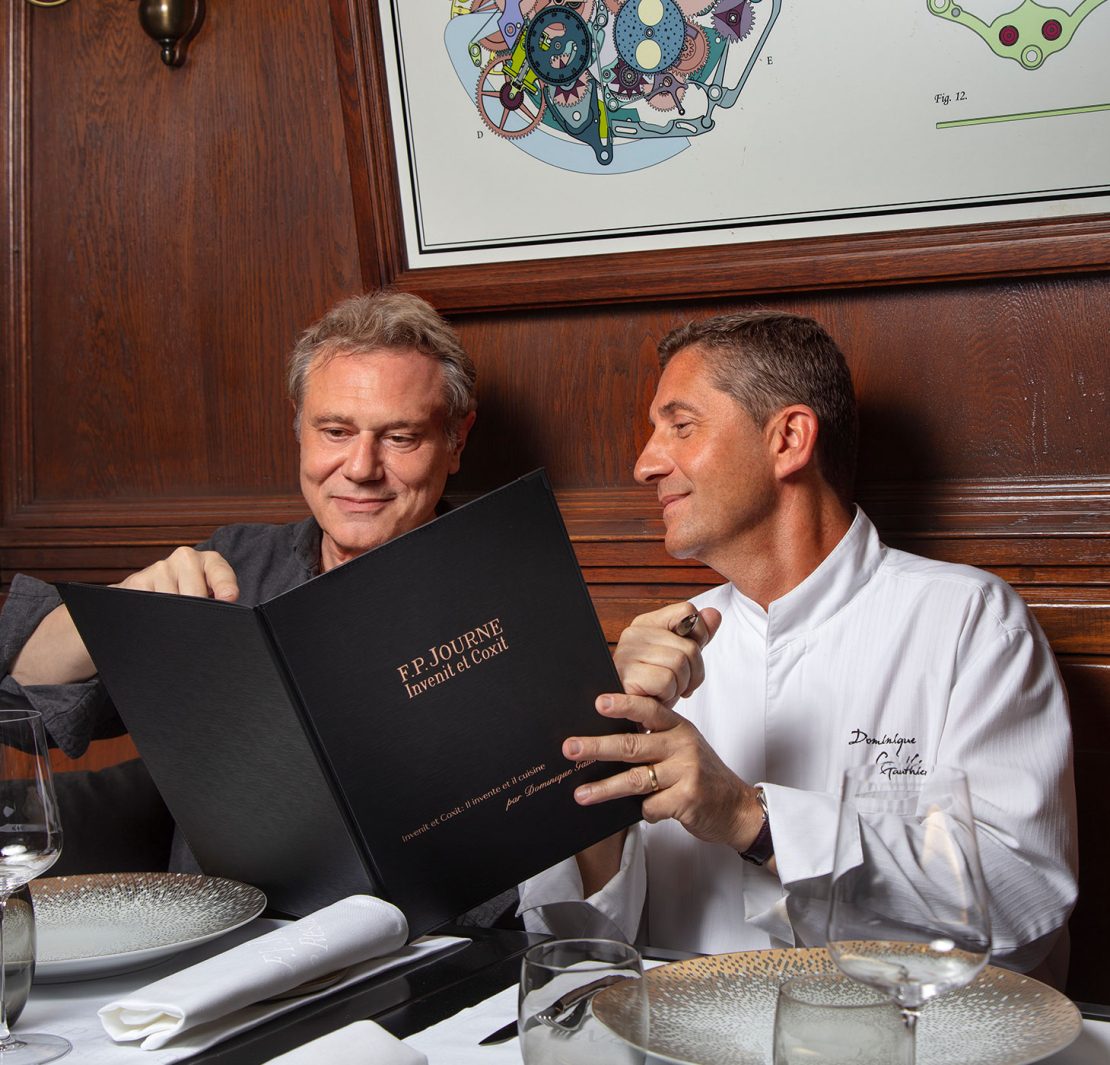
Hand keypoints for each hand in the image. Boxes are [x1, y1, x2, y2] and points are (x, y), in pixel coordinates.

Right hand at [12, 548, 238, 686]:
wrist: (134, 608)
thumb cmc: (180, 606)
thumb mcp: (201, 601)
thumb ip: (217, 605)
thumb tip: (231, 619)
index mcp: (206, 562)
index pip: (219, 568)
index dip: (224, 583)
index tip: (228, 598)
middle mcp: (183, 560)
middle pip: (194, 588)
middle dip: (197, 610)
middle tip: (196, 627)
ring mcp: (157, 569)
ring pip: (170, 598)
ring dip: (172, 617)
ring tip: (170, 625)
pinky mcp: (132, 583)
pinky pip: (146, 603)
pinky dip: (151, 617)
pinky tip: (152, 624)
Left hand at [564, 694, 764, 853]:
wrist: (737, 809)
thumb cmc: (701, 777)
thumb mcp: (682, 749)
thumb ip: (654, 741)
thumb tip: (605, 742)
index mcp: (679, 727)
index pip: (649, 709)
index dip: (624, 704)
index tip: (598, 702)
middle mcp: (683, 745)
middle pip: (632, 745)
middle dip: (597, 746)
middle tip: (570, 748)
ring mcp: (686, 772)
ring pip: (635, 779)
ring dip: (604, 788)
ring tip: (581, 794)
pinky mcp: (688, 799)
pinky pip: (650, 806)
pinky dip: (644, 811)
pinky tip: (649, 811)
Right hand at [614, 602, 722, 706]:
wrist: (631, 714)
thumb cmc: (654, 686)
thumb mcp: (680, 658)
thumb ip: (697, 636)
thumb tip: (714, 614)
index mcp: (648, 623)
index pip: (687, 611)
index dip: (699, 636)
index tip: (688, 658)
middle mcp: (635, 633)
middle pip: (690, 646)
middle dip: (693, 673)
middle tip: (679, 684)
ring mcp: (628, 652)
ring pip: (680, 663)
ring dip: (680, 686)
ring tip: (666, 690)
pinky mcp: (627, 674)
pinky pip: (666, 681)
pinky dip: (667, 694)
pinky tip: (655, 696)